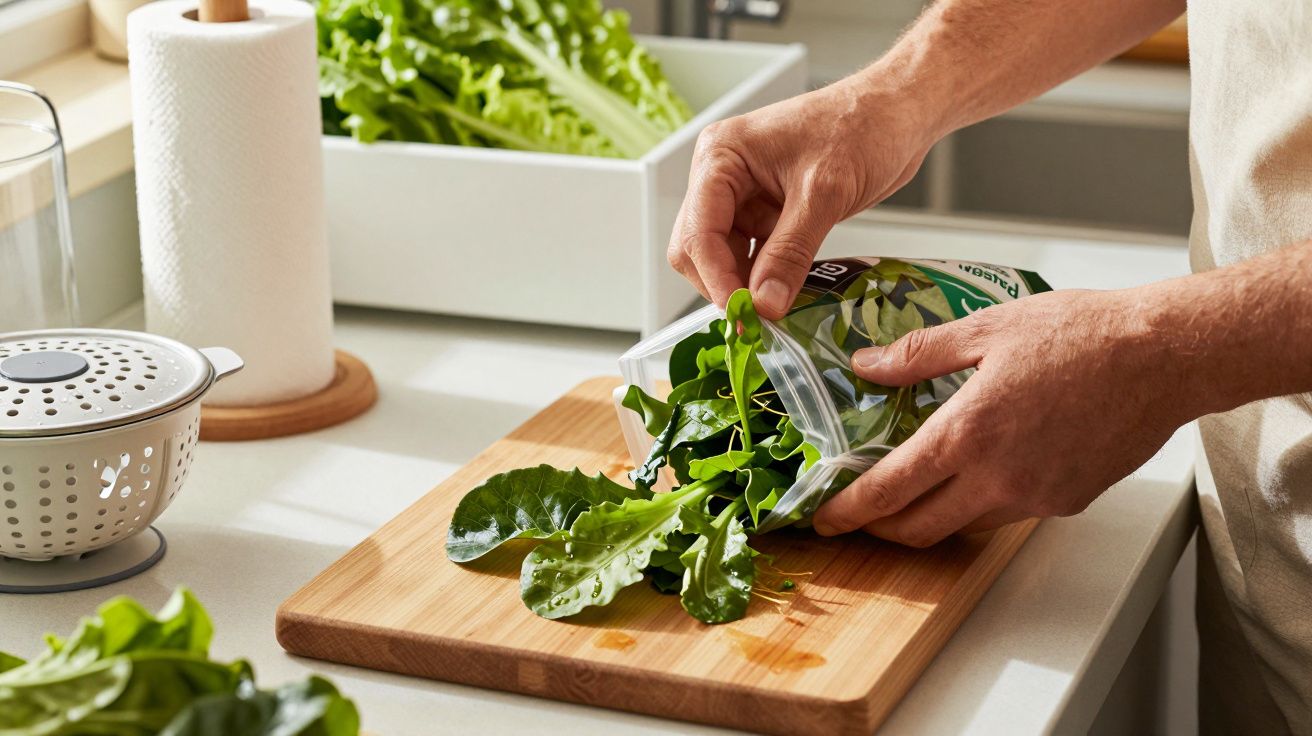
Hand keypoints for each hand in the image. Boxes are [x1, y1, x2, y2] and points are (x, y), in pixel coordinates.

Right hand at [667, 74, 940, 319]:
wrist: (899, 110)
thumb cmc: (863, 125)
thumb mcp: (824, 193)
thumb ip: (790, 252)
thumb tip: (764, 303)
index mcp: (721, 156)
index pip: (698, 231)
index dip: (717, 278)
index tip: (745, 315)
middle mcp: (722, 175)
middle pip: (698, 248)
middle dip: (725, 284)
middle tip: (758, 319)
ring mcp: (743, 195)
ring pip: (723, 257)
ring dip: (745, 285)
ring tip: (776, 309)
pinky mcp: (767, 212)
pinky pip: (753, 256)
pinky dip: (765, 278)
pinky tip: (787, 292)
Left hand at [810, 288, 1190, 545]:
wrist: (1163, 355)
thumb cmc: (1080, 333)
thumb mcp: (986, 328)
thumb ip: (918, 355)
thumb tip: (865, 366)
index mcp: (967, 433)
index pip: (889, 491)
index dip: (849, 511)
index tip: (823, 519)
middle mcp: (998, 478)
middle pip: (920, 529)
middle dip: (881, 529)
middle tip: (861, 515)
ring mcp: (1036, 496)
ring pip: (965, 525)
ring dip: (933, 515)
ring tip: (919, 487)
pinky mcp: (1067, 502)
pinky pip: (1010, 514)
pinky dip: (983, 502)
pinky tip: (984, 469)